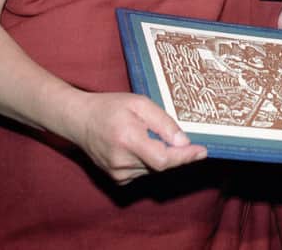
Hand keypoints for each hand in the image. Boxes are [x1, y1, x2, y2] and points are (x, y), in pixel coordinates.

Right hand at [62, 91, 206, 184]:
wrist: (79, 120)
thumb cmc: (110, 107)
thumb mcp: (139, 104)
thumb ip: (163, 122)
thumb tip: (183, 142)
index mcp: (128, 140)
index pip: (163, 159)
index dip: (185, 157)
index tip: (202, 151)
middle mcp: (122, 161)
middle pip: (161, 164)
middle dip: (174, 152)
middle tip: (178, 137)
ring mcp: (118, 173)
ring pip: (153, 168)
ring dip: (159, 154)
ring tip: (144, 134)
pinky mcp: (117, 178)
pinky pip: (144, 171)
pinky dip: (148, 159)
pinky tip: (137, 144)